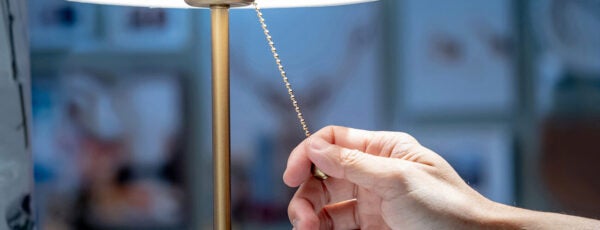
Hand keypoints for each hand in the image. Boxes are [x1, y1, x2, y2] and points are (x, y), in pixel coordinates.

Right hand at [283, 126, 492, 228]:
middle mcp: (373, 174)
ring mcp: (372, 203)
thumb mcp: (398, 179)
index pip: (333, 142)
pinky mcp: (372, 228)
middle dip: (306, 196)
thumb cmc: (448, 207)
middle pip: (322, 177)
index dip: (307, 154)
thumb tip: (315, 147)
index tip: (290, 176)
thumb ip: (353, 163)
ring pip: (326, 205)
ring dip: (311, 217)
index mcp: (382, 150)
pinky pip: (337, 227)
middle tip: (303, 221)